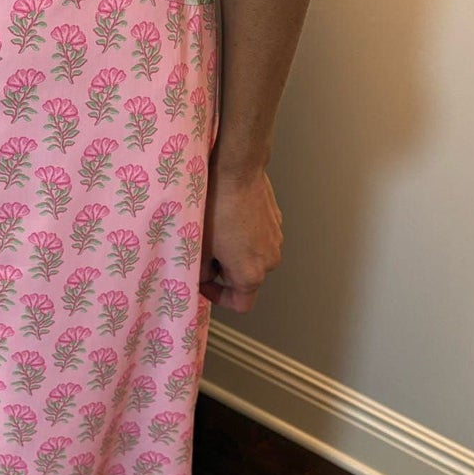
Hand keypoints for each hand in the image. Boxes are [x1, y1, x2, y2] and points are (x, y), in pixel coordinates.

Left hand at [199, 161, 282, 313]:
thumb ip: (200, 271)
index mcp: (251, 273)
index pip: (240, 305)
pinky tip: (227, 217)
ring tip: (215, 231)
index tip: (203, 281)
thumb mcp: (197, 246)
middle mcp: (270, 260)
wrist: (237, 170)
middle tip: (204, 251)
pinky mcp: (275, 221)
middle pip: (245, 279)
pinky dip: (243, 235)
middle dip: (223, 270)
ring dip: (234, 251)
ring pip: (251, 256)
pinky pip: (257, 237)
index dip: (217, 297)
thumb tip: (203, 275)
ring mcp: (276, 239)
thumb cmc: (217, 207)